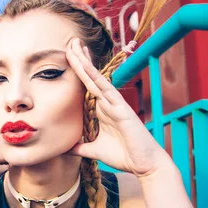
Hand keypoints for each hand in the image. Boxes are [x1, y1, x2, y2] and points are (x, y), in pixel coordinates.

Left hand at [66, 38, 171, 177]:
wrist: (143, 165)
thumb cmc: (123, 155)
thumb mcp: (93, 150)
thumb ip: (79, 147)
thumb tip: (63, 148)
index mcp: (100, 111)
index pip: (85, 88)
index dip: (77, 73)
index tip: (68, 57)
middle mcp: (106, 103)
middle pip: (89, 78)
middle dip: (79, 60)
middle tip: (70, 42)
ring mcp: (114, 103)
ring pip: (95, 78)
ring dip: (84, 62)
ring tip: (74, 45)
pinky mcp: (120, 108)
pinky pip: (105, 88)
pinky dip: (94, 76)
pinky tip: (85, 65)